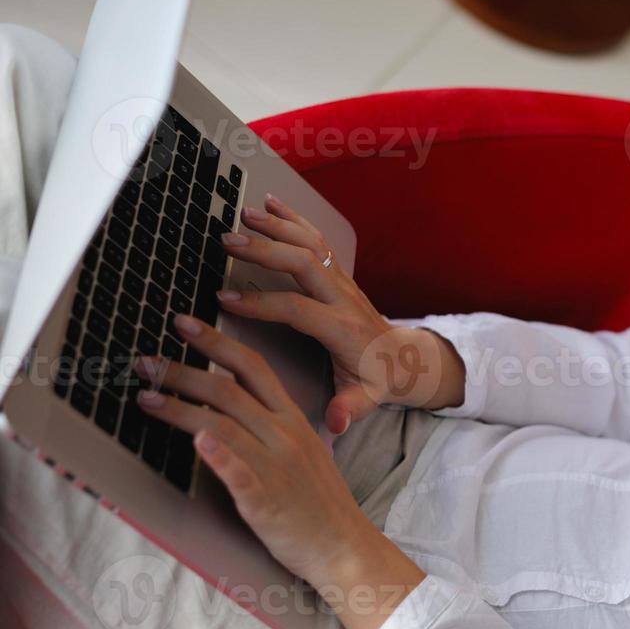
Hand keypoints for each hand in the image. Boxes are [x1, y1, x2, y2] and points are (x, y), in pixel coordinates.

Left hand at [132, 312, 384, 588]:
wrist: (343, 545)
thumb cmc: (320, 503)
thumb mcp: (305, 451)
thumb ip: (273, 427)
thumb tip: (229, 412)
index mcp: (293, 420)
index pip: (253, 368)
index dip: (217, 343)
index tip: (185, 325)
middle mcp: (284, 436)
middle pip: (228, 390)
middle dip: (182, 370)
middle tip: (146, 361)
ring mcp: (275, 467)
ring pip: (222, 425)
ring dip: (179, 408)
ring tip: (145, 398)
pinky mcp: (265, 500)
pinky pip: (240, 473)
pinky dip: (218, 456)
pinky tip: (196, 442)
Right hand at [214, 194, 464, 434]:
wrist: (404, 358)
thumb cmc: (379, 379)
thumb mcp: (367, 399)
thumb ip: (351, 408)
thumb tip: (337, 424)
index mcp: (343, 329)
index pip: (298, 309)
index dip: (262, 303)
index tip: (225, 298)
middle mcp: (343, 298)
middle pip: (304, 263)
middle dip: (265, 251)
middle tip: (227, 242)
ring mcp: (342, 281)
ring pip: (310, 244)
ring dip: (277, 227)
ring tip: (242, 215)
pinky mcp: (338, 273)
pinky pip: (315, 240)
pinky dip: (292, 219)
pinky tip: (269, 204)